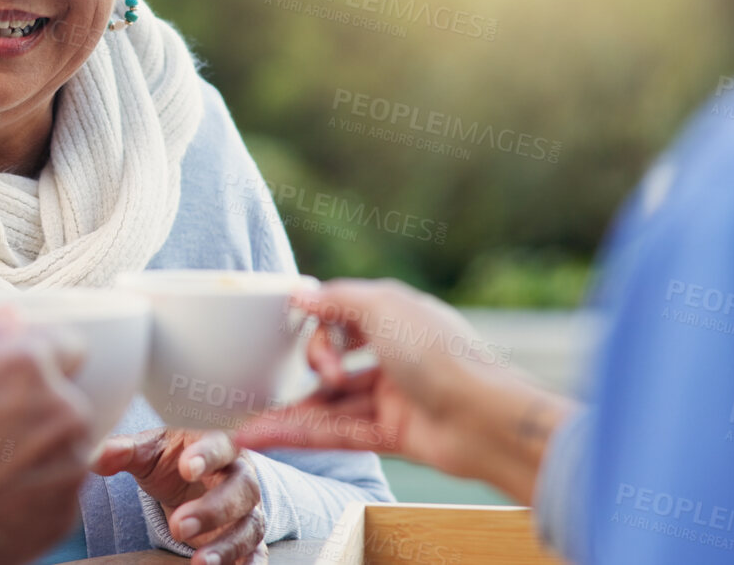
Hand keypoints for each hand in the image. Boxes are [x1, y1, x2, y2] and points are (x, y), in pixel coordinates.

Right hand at [0, 310, 93, 564]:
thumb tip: (9, 321)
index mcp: (27, 366)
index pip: (67, 343)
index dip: (43, 356)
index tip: (23, 372)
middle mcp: (60, 410)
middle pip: (65, 400)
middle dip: (36, 409)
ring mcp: (68, 465)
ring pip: (64, 446)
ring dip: (38, 452)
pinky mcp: (65, 512)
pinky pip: (57, 491)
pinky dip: (34, 492)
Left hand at [92, 428, 262, 564]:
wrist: (192, 478)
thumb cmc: (173, 458)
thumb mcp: (149, 450)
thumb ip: (125, 451)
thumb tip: (95, 455)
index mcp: (219, 444)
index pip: (221, 445)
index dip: (207, 455)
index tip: (186, 467)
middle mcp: (240, 476)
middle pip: (240, 490)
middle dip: (212, 510)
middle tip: (178, 526)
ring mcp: (247, 509)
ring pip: (249, 526)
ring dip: (227, 546)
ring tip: (199, 562)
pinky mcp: (248, 538)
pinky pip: (257, 552)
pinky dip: (250, 564)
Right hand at [231, 279, 575, 503]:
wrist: (484, 417)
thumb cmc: (441, 353)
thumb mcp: (384, 306)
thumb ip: (338, 299)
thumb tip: (301, 295)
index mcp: (398, 318)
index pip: (344, 316)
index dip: (323, 323)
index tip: (302, 322)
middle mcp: (396, 356)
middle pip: (336, 363)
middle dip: (312, 368)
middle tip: (322, 372)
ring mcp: (395, 398)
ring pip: (332, 405)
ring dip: (292, 416)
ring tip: (249, 429)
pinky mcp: (394, 434)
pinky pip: (340, 433)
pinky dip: (304, 437)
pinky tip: (269, 438)